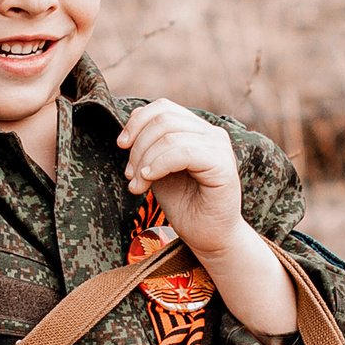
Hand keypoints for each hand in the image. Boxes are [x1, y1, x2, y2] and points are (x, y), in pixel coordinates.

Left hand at [118, 100, 299, 336]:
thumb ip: (150, 147)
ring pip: (170, 135)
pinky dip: (158, 164)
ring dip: (144, 159)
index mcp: (197, 130)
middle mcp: (211, 133)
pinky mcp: (223, 165)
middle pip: (163, 119)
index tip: (121, 145)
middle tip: (130, 174)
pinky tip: (148, 180)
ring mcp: (219, 147)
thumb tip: (128, 131)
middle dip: (138, 145)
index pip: (163, 107)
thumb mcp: (158, 170)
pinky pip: (183, 152)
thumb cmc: (185, 205)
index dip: (137, 121)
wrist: (208, 237)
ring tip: (137, 184)